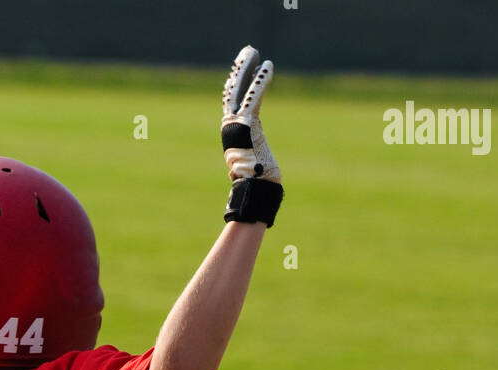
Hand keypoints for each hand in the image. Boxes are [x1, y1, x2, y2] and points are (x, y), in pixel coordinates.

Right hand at [221, 44, 281, 184]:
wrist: (255, 190)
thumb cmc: (255, 184)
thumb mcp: (248, 169)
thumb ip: (243, 163)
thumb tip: (237, 175)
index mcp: (232, 136)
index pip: (232, 104)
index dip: (235, 86)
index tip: (239, 72)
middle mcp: (230, 127)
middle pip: (232, 92)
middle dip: (239, 70)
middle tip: (247, 53)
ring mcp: (237, 124)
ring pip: (240, 89)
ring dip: (246, 68)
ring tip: (253, 51)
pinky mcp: (248, 123)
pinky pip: (254, 95)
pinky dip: (260, 79)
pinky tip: (267, 65)